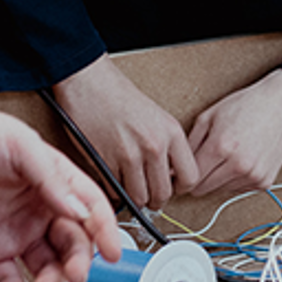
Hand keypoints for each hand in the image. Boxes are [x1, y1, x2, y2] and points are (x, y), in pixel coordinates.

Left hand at [0, 100, 120, 281]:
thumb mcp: (20, 145)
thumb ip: (52, 178)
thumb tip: (78, 208)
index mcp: (53, 180)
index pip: (89, 207)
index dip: (105, 229)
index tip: (114, 251)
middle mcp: (39, 208)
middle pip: (72, 242)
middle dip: (79, 261)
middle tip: (76, 275)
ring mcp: (14, 231)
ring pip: (46, 265)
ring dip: (51, 281)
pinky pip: (7, 278)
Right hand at [55, 53, 200, 209]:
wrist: (89, 82)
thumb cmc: (118, 96)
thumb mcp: (156, 117)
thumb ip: (166, 146)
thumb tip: (169, 177)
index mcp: (172, 132)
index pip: (191, 177)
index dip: (180, 187)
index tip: (171, 186)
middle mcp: (155, 145)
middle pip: (163, 194)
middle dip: (155, 198)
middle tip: (147, 191)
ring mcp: (130, 155)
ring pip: (139, 198)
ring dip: (133, 197)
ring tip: (129, 186)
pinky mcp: (106, 162)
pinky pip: (115, 192)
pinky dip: (113, 190)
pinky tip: (113, 177)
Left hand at [186, 69, 281, 196]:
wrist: (280, 105)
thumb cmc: (246, 106)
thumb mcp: (209, 116)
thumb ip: (189, 144)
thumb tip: (173, 167)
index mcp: (221, 146)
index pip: (191, 178)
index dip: (181, 177)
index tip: (179, 174)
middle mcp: (239, 165)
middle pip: (203, 189)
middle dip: (198, 179)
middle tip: (203, 162)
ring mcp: (253, 175)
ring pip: (220, 191)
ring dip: (218, 179)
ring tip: (226, 156)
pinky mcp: (264, 181)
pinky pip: (238, 189)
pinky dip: (235, 179)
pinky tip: (239, 160)